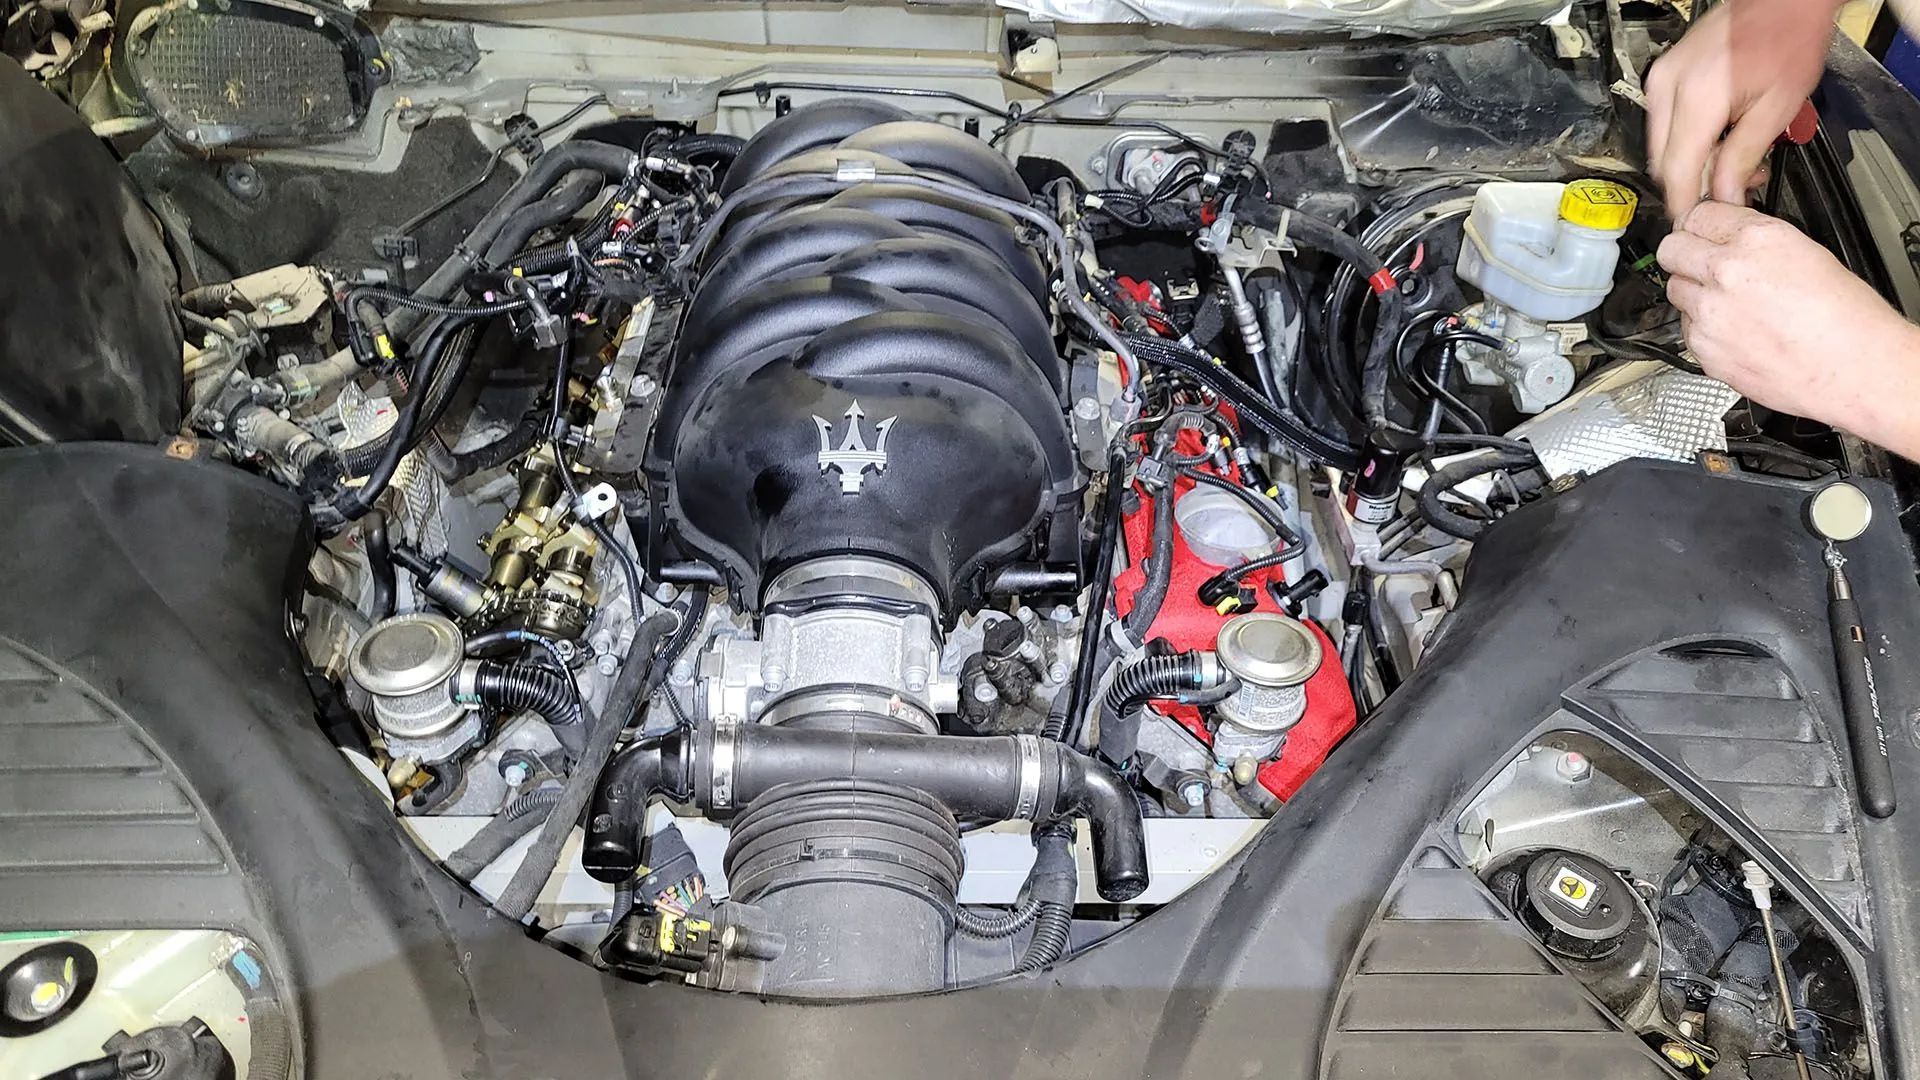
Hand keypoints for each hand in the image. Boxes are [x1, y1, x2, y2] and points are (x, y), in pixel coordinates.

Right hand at [1645, 0, 1837, 216]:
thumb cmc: (1788, 38)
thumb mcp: (1777, 107)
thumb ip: (1744, 157)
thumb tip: (1724, 198)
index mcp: (1698, 97)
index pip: (1677, 171)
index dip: (1684, 205)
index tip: (1693, 226)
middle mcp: (1668, 88)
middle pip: (1663, 162)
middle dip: (1693, 185)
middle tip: (1731, 190)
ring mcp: (1662, 80)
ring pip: (1661, 146)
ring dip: (1691, 164)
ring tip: (1734, 160)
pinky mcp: (1664, 76)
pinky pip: (1665, 124)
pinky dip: (1688, 141)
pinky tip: (1720, 139)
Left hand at [1659, 202, 1919, 456]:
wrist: (1854, 371)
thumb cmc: (1845, 319)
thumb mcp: (1807, 253)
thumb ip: (1757, 241)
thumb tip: (1729, 238)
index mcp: (1757, 239)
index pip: (1698, 214)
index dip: (1702, 225)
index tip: (1703, 233)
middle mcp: (1726, 272)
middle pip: (1671, 249)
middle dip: (1684, 253)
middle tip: (1701, 262)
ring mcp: (1709, 313)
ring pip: (1674, 289)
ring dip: (1693, 292)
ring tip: (1728, 303)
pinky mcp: (1703, 349)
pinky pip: (1686, 328)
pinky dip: (1702, 328)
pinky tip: (1734, 331)